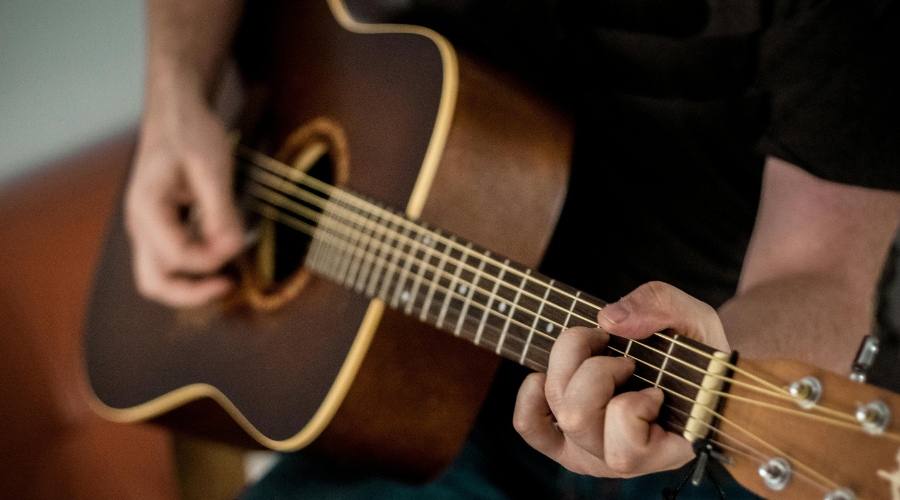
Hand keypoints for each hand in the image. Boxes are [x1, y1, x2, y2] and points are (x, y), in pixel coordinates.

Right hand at [125, 87, 243, 307]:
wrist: (176, 112)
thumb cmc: (190, 132)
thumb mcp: (212, 167)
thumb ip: (220, 210)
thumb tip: (232, 248)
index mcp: (147, 208)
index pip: (177, 257)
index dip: (212, 259)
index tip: (239, 243)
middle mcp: (139, 224)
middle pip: (154, 283)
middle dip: (192, 293)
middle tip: (229, 285)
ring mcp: (146, 228)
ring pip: (158, 277)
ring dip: (191, 285)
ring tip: (227, 277)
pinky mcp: (160, 227)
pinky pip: (169, 261)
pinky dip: (192, 269)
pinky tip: (219, 256)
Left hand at [513, 281, 729, 477]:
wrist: (686, 366)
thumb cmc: (695, 350)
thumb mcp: (695, 319)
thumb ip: (662, 308)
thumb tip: (609, 320)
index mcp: (664, 451)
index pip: (626, 451)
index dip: (634, 406)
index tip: (656, 386)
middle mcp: (621, 461)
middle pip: (577, 418)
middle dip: (596, 370)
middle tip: (625, 357)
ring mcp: (589, 451)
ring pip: (557, 412)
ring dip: (569, 366)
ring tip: (598, 351)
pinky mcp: (563, 440)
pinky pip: (529, 425)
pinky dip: (532, 393)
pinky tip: (552, 372)